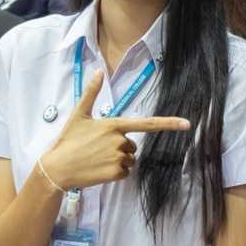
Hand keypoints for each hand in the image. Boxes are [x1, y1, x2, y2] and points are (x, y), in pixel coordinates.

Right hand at [36, 70, 189, 191]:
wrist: (58, 168)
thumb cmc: (68, 140)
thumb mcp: (79, 114)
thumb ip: (92, 92)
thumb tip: (98, 71)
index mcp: (114, 124)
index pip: (147, 124)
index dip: (168, 123)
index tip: (186, 124)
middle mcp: (120, 140)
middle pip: (132, 145)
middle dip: (120, 147)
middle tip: (98, 149)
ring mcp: (119, 158)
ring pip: (130, 159)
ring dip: (118, 161)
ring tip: (98, 159)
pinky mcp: (116, 173)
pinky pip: (125, 173)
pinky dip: (115, 173)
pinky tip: (99, 170)